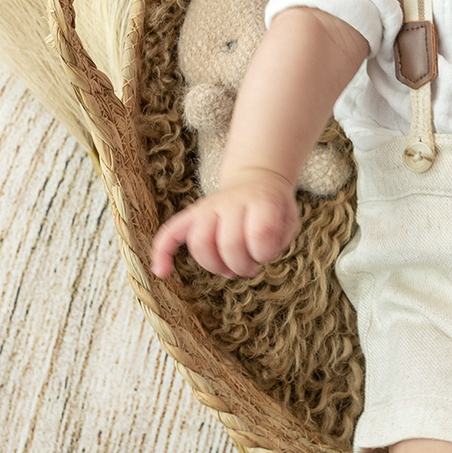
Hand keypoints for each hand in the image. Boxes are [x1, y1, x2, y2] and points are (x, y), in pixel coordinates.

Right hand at [150, 170, 299, 279]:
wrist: (257, 180)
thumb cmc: (274, 208)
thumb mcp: (289, 220)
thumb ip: (277, 241)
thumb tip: (253, 259)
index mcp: (261, 200)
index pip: (260, 232)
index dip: (265, 253)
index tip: (268, 255)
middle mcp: (231, 202)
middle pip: (228, 243)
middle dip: (242, 266)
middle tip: (252, 269)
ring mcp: (208, 207)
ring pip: (200, 243)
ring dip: (215, 267)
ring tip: (230, 271)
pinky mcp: (191, 216)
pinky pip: (169, 232)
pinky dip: (162, 252)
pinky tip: (162, 272)